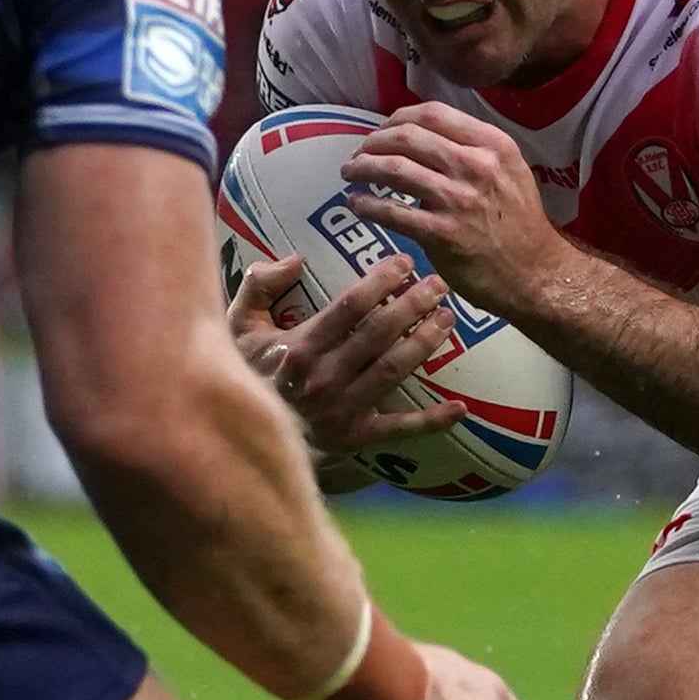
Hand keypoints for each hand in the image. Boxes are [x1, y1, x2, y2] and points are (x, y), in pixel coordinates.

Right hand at [229, 249, 468, 458]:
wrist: (243, 439)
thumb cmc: (249, 377)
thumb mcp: (239, 328)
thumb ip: (258, 287)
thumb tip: (293, 260)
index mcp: (300, 347)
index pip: (350, 306)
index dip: (381, 281)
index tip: (405, 263)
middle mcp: (325, 377)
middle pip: (380, 333)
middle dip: (413, 304)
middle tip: (438, 284)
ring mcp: (344, 409)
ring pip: (394, 370)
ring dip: (425, 342)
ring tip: (448, 318)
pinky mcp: (357, 437)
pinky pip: (399, 429)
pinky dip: (431, 422)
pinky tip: (460, 408)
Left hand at [340, 103, 566, 319]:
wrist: (537, 275)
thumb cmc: (520, 224)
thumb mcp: (510, 171)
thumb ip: (473, 150)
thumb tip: (422, 137)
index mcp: (492, 145)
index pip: (432, 113)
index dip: (396, 119)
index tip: (382, 132)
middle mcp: (476, 166)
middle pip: (406, 137)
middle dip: (372, 143)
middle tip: (358, 154)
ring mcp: (458, 200)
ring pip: (393, 169)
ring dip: (361, 169)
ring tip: (349, 174)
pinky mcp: (442, 234)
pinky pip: (391, 212)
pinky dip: (365, 205)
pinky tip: (356, 205)